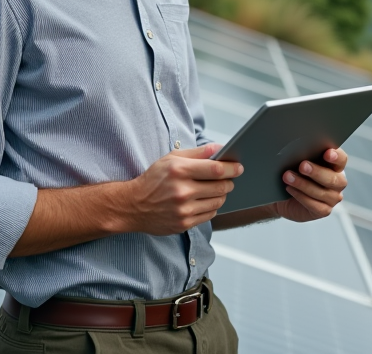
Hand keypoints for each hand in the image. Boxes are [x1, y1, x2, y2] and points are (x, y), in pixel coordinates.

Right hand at [121, 143, 241, 235]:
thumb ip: (198, 152)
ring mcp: (183, 210)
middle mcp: (182, 191)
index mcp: (179, 170)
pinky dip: (211, 207)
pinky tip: (203, 201)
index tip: (239, 167)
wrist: (133, 205)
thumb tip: (220, 148)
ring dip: (221, 195)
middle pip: (221, 187)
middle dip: (228, 182)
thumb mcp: (171, 158)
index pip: (216, 169)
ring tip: (214, 189)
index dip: (232, 168)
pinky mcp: (184, 224)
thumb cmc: (153, 179)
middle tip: (227, 179)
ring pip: (218, 202)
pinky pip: (209, 215)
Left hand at [273, 147, 347, 222]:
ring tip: (288, 177)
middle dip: (317, 172)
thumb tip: (298, 148)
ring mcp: (333, 198)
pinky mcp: (324, 211)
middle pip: (333, 179)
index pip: (341, 160)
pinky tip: (290, 189)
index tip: (327, 153)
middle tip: (302, 166)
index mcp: (336, 166)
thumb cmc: (295, 173)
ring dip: (303, 184)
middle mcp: (338, 182)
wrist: (284, 196)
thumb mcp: (300, 161)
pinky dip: (301, 197)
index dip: (336, 156)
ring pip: (322, 193)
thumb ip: (305, 154)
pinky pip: (315, 206)